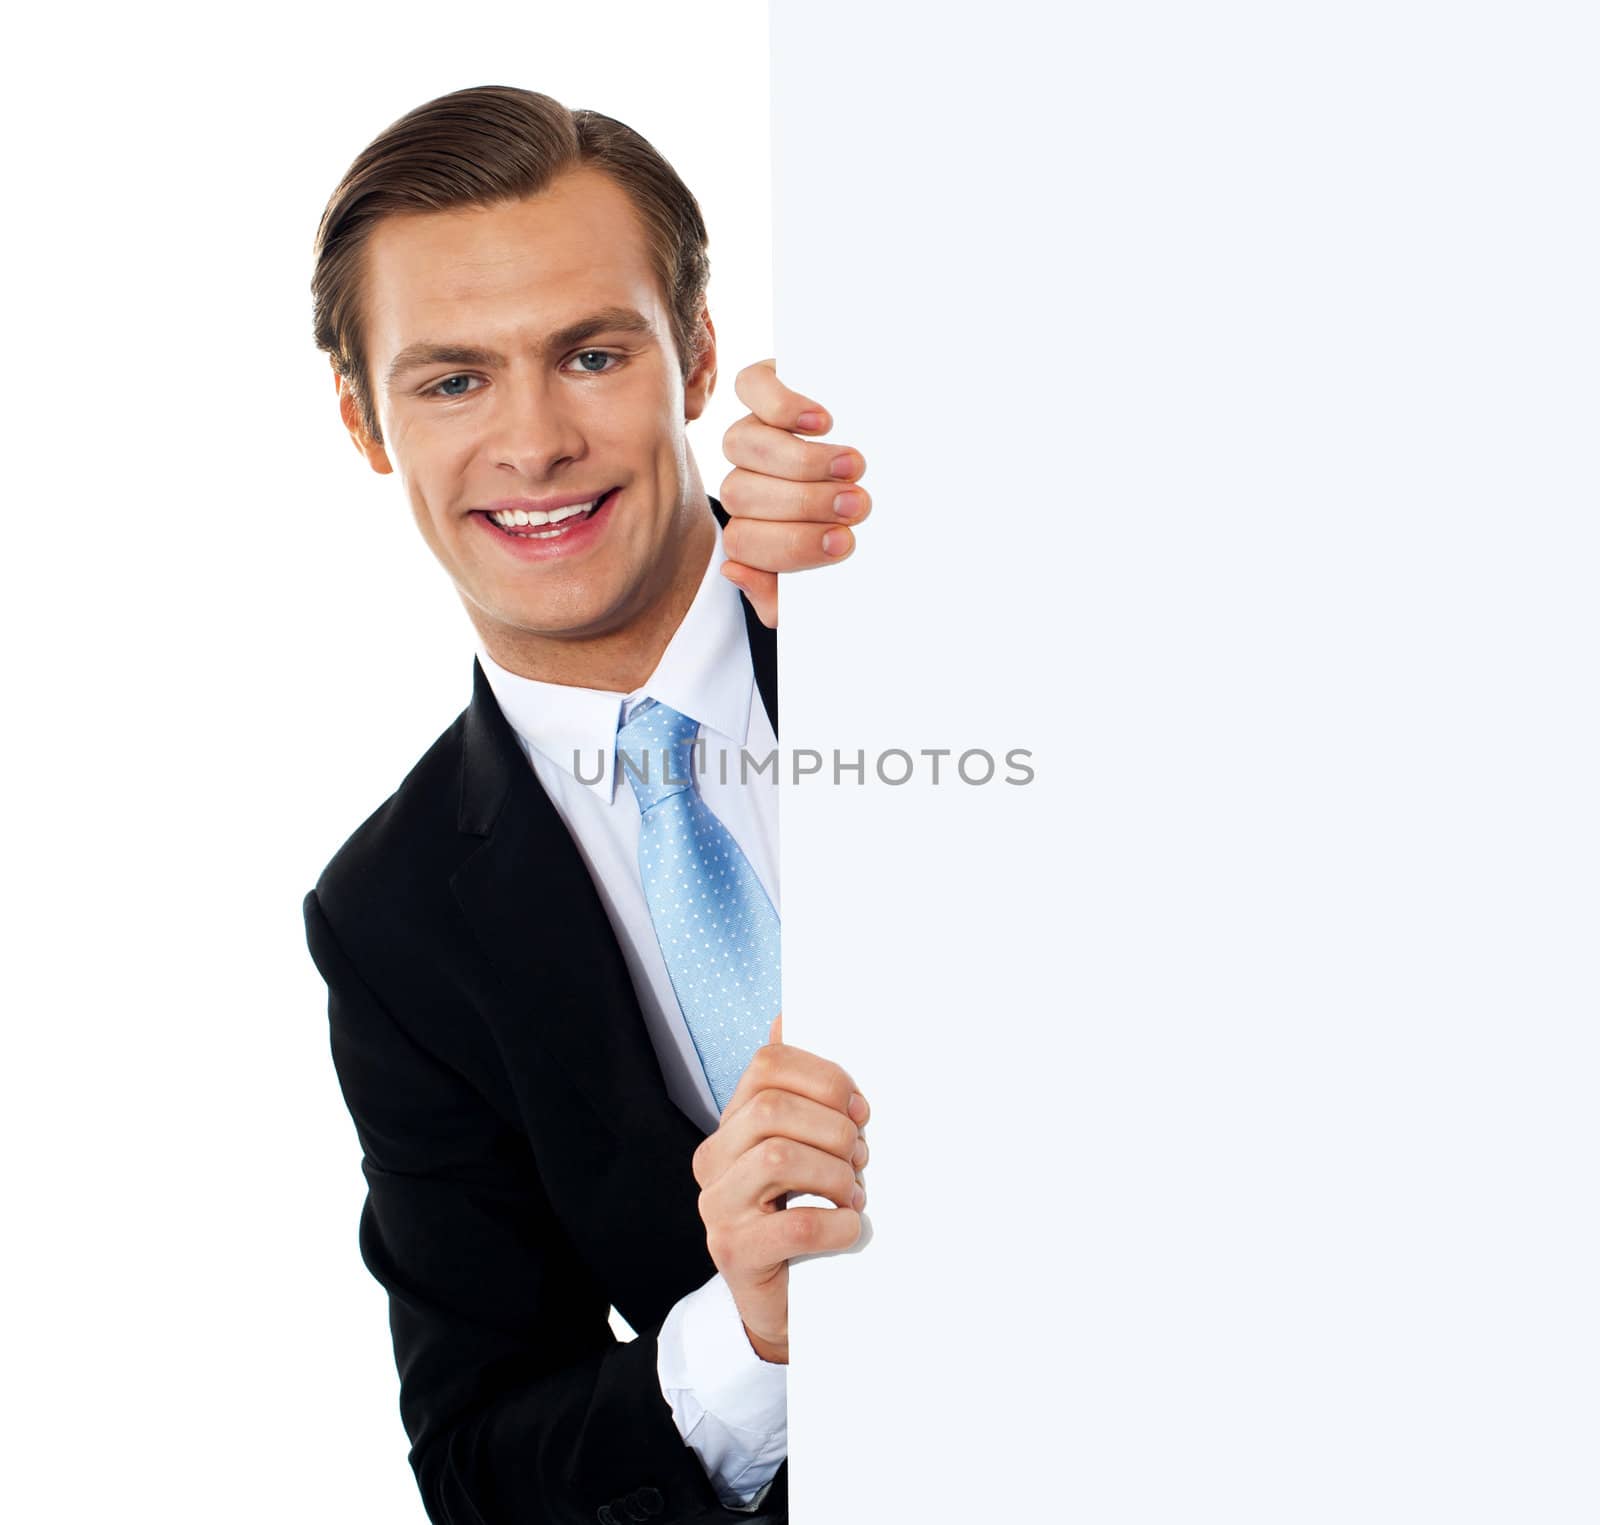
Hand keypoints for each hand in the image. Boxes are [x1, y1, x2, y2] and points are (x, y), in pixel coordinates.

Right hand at [691, 1014, 870, 1363]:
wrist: (783, 1305)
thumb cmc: (804, 1214)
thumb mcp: (806, 1148)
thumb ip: (799, 1089)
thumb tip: (788, 1015)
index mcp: (731, 1123)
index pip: (768, 1066)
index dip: (824, 1078)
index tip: (860, 1109)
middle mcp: (712, 1159)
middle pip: (772, 1109)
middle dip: (832, 1128)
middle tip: (861, 1157)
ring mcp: (716, 1207)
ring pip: (778, 1159)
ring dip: (835, 1173)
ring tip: (853, 1193)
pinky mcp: (733, 1252)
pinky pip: (795, 1224)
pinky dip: (837, 1223)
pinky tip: (850, 1228)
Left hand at [718, 360, 870, 627]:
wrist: (901, 467)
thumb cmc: (864, 532)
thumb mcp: (835, 579)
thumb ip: (782, 598)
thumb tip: (734, 571)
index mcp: (754, 530)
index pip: (743, 543)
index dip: (789, 546)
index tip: (844, 543)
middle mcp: (746, 482)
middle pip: (740, 494)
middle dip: (804, 504)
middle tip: (858, 505)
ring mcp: (753, 433)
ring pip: (742, 444)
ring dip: (800, 460)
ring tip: (852, 466)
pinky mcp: (766, 386)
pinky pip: (752, 387)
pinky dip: (782, 404)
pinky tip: (822, 422)